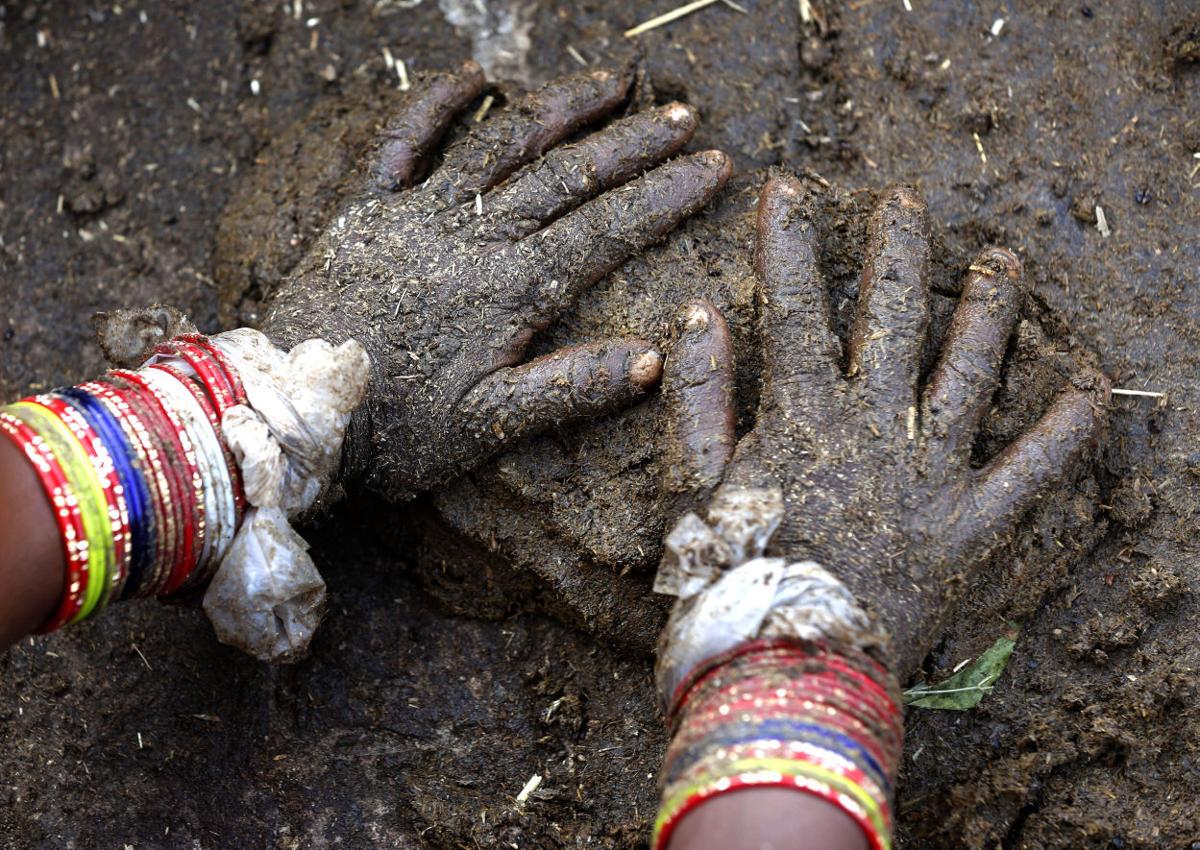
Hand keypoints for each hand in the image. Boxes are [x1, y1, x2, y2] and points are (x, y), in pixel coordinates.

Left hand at [260, 62, 731, 499]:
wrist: (290, 409)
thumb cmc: (393, 430)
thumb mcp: (488, 429)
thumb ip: (569, 389)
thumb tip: (652, 362)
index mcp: (510, 289)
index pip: (606, 231)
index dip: (664, 197)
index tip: (713, 166)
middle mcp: (472, 237)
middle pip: (567, 175)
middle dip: (632, 144)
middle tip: (683, 117)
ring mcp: (418, 214)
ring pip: (502, 144)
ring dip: (560, 108)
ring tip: (612, 82)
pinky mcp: (369, 209)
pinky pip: (403, 142)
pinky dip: (436, 105)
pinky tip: (472, 76)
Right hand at [662, 173, 1108, 677]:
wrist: (787, 671)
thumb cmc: (729, 581)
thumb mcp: (695, 484)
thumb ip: (698, 395)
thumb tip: (697, 312)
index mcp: (801, 415)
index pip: (794, 308)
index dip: (789, 245)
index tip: (787, 190)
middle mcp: (874, 428)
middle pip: (890, 319)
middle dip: (896, 252)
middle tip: (906, 200)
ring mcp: (930, 475)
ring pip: (968, 373)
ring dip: (988, 311)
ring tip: (1004, 259)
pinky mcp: (971, 527)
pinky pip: (1029, 472)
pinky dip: (1064, 430)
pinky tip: (1092, 386)